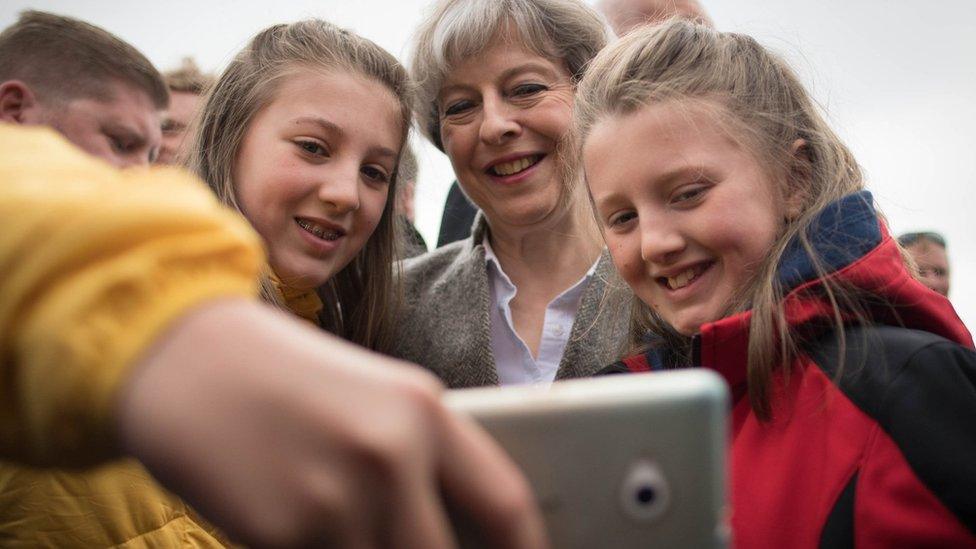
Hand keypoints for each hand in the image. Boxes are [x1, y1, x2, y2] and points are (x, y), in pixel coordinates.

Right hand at [116, 299, 547, 547]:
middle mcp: (389, 453)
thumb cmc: (280, 375)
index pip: (504, 504)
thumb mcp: (370, 397)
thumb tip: (455, 530)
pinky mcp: (280, 533)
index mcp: (423, 409)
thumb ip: (420, 459)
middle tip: (405, 547)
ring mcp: (334, 498)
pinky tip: (296, 524)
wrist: (179, 354)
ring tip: (332, 523)